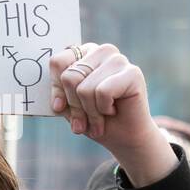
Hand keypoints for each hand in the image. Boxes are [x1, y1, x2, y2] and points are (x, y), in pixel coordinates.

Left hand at [49, 42, 176, 185]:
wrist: (124, 138)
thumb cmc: (96, 120)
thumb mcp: (70, 107)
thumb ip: (60, 96)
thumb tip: (56, 103)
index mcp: (84, 53)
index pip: (58, 62)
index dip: (56, 90)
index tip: (60, 108)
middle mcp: (101, 51)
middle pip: (70, 77)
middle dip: (75, 107)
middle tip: (82, 124)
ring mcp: (118, 60)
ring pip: (85, 88)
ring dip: (90, 112)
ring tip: (99, 120)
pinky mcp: (132, 72)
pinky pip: (102, 92)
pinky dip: (104, 110)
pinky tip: (113, 110)